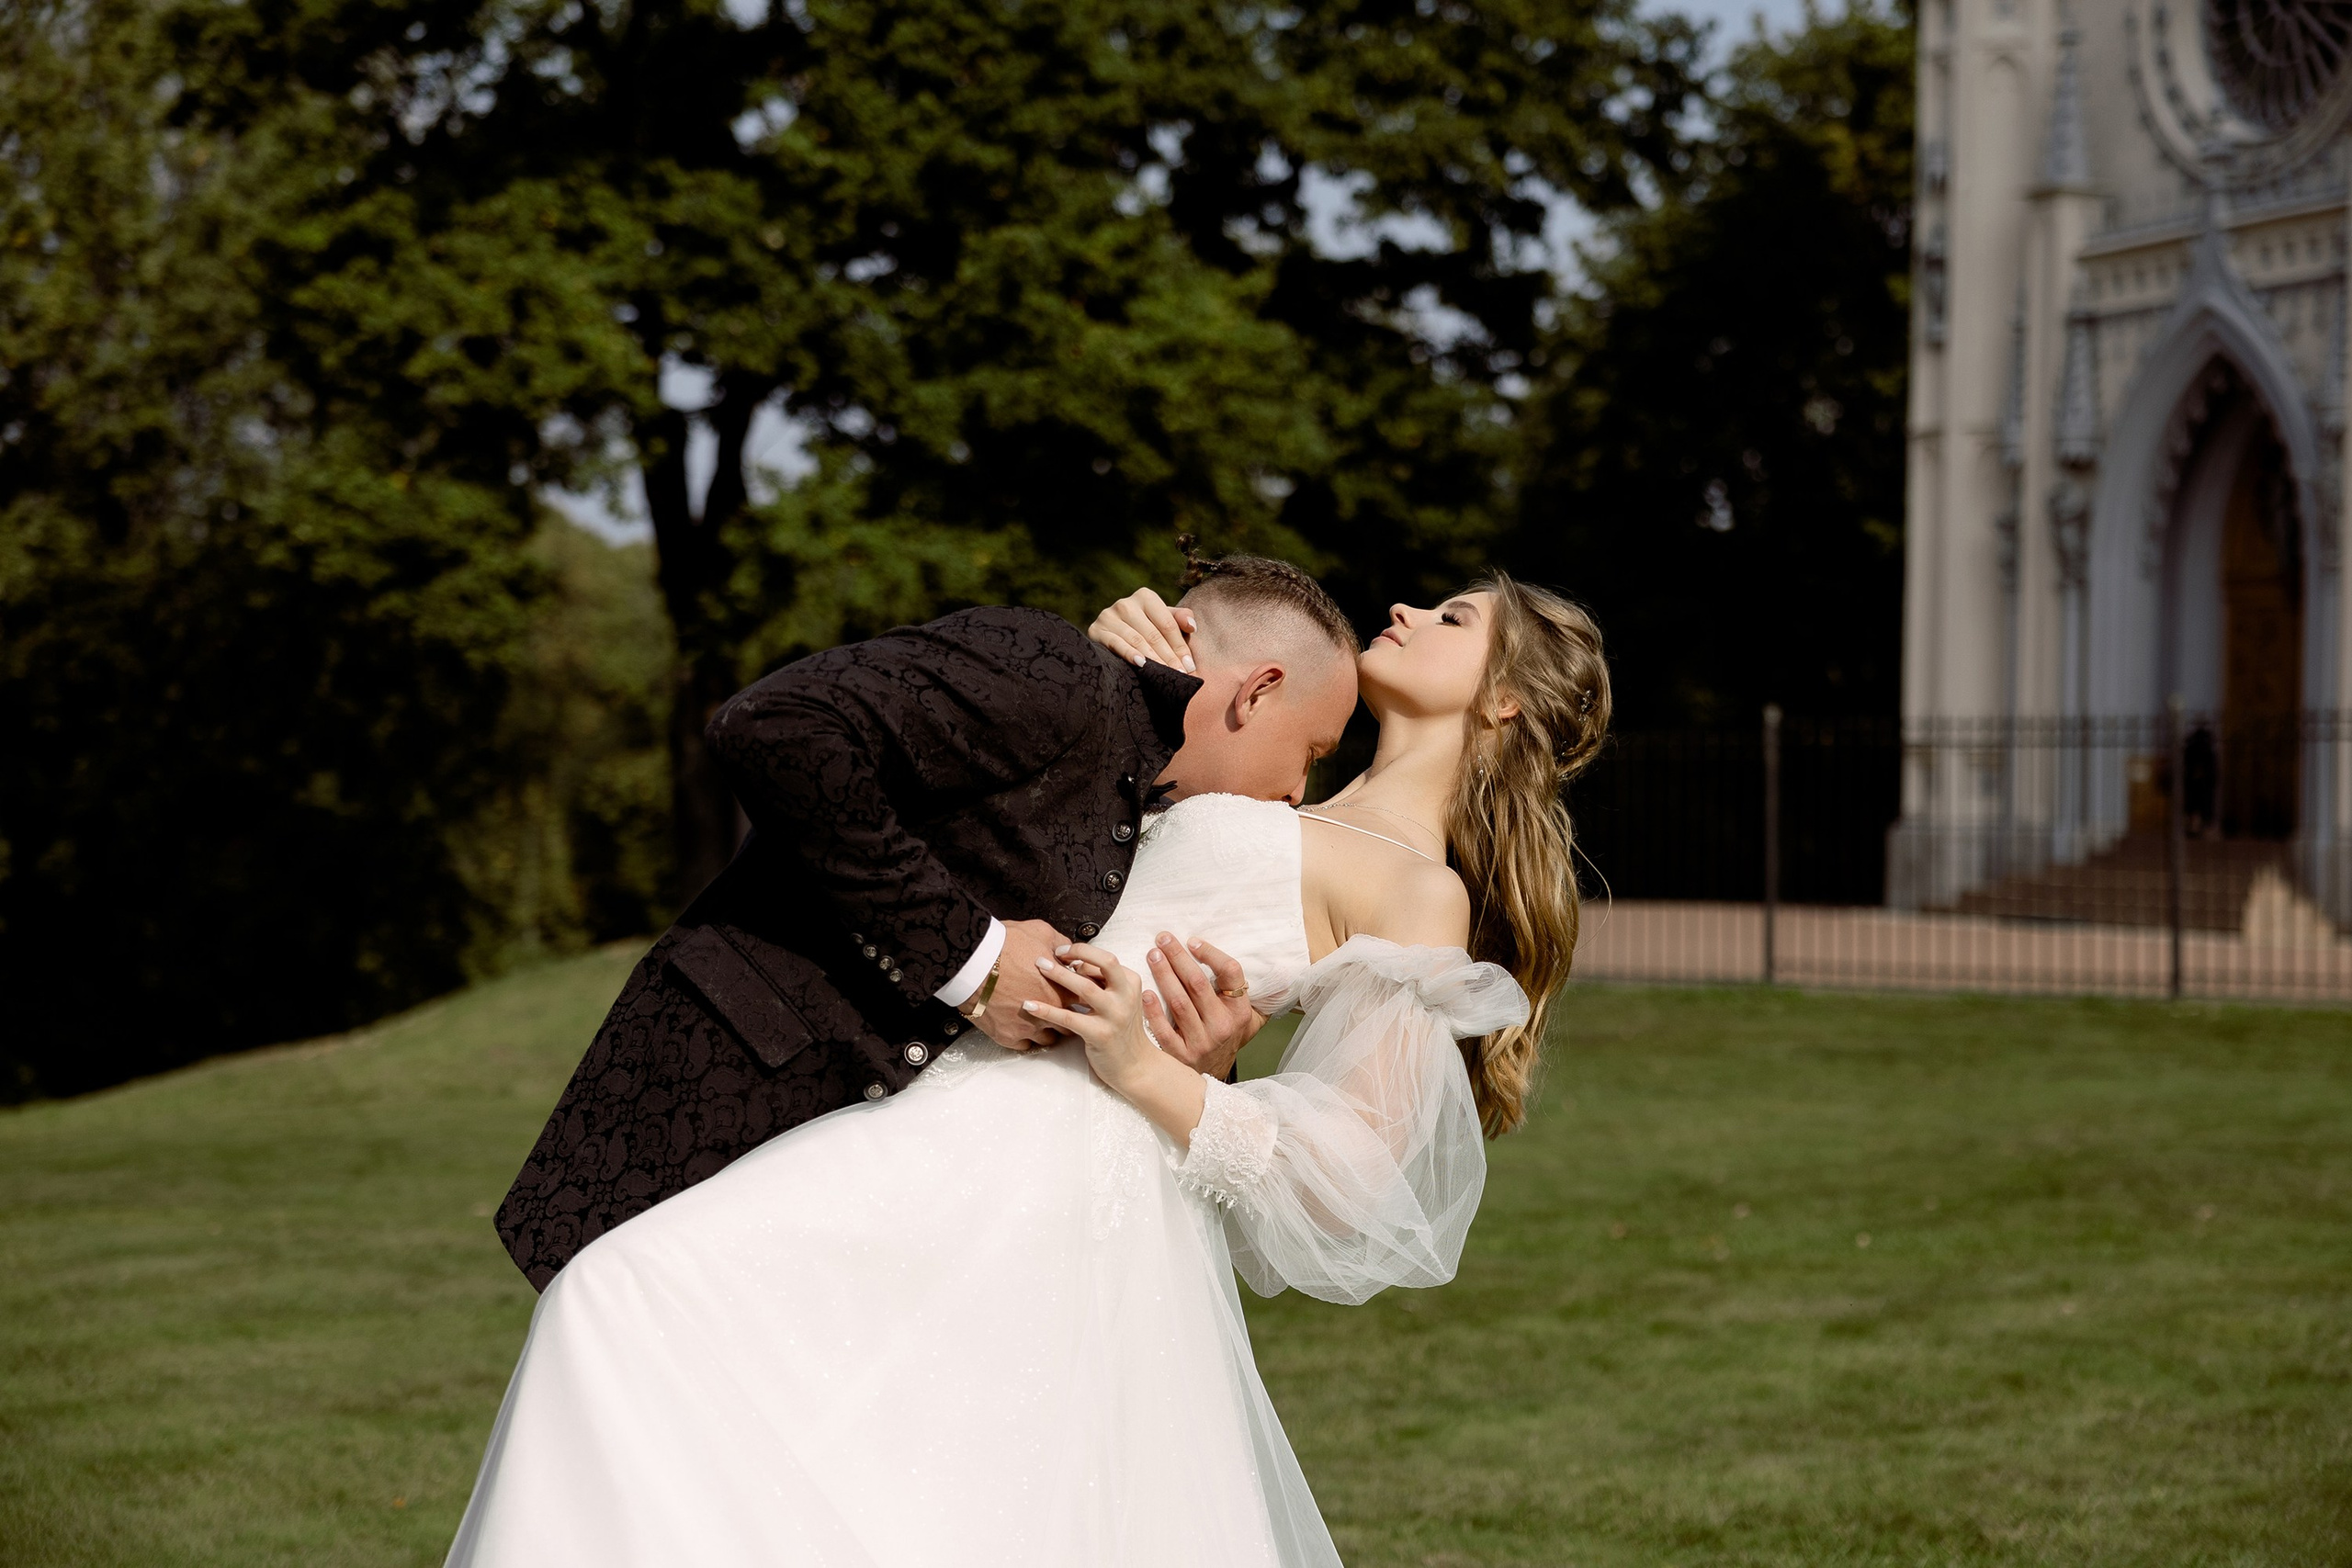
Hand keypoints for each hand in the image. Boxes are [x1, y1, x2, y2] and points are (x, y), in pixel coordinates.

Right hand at [973, 919, 1076, 1049]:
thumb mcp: (1040, 933)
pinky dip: (1025, 1036)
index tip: (1074, 991)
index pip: (1083, 1001)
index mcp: (1060, 991)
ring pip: (1048, 1038)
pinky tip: (1022, 1025)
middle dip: (1065, 1014)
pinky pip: (1024, 1045)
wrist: (973, 961)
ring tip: (1040, 1017)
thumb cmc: (1004, 946)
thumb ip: (1060, 944)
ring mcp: (1028, 1028)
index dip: (1079, 995)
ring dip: (1046, 1028)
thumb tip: (1067, 951)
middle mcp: (1048, 1013)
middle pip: (1069, 1023)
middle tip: (1057, 1004)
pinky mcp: (1007, 1036)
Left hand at [1021, 944, 1158, 1092]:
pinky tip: (1029, 1005)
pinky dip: (1047, 1010)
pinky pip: (1069, 1018)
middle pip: (1105, 963)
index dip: (1082, 952)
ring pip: (1085, 987)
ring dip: (1060, 975)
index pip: (1105, 959)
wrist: (1133, 1065)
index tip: (1062, 951)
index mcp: (1131, 983)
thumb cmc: (1120, 1029)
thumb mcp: (1118, 1000)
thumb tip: (1071, 963)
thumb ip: (1101, 982)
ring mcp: (1115, 1015)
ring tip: (1039, 967)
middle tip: (1051, 952)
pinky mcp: (1100, 1034)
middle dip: (1078, 952)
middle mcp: (1126, 996)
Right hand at [1088, 587, 1195, 671]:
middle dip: (1169, 657)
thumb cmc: (1146, 629)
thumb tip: (1192, 626)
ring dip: (1153, 660)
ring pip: (1137, 640)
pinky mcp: (1096, 630)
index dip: (1180, 646)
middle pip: (1153, 634)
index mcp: (1145, 597)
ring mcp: (1109, 616)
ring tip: (1164, 675)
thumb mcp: (1164, 621)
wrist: (1111, 636)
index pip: (1167, 624)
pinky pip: (1116, 644)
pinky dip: (1129, 654)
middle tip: (1179, 675)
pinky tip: (1141, 664)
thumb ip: (1181, 619)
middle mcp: (1125, 603)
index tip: (1190, 666)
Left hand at [1142, 933, 1262, 1080]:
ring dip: (1163, 975)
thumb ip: (1243, 990)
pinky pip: (1165, 1030)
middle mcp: (1223, 1025)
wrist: (1215, 1072)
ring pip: (1179, 1002)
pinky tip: (1145, 993)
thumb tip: (1259, 959)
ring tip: (1153, 956)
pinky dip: (1153, 1011)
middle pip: (1198, 984)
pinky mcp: (1181, 1055)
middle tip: (1162, 939)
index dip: (1211, 954)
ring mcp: (1202, 1042)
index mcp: (1239, 1010)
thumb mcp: (1247, 1015)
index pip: (1230, 973)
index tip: (1192, 941)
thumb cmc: (1226, 1033)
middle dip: (1178, 957)